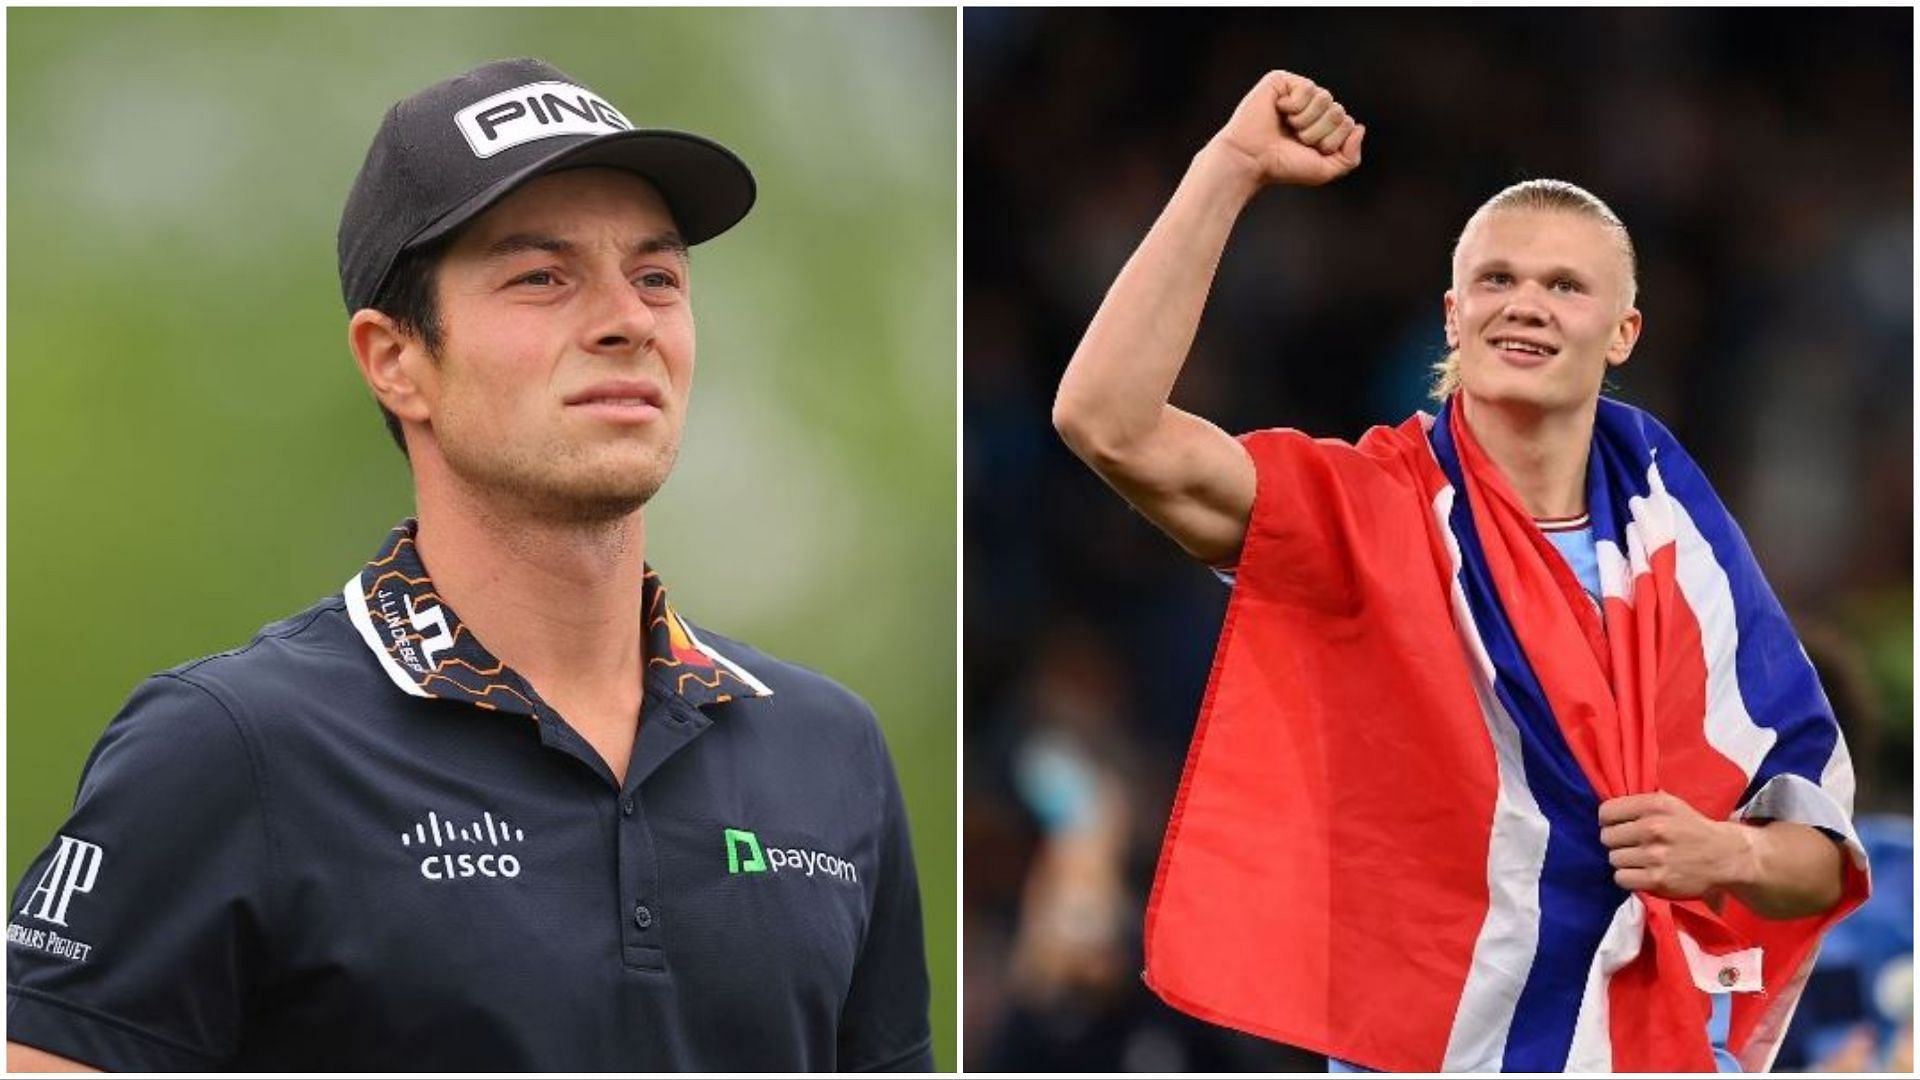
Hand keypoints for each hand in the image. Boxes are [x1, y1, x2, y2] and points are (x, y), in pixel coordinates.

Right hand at [1206, 70, 1365, 188]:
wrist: (1252, 160)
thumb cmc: (1283, 166)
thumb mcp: (1324, 171)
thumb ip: (1350, 158)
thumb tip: (1359, 127)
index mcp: (1322, 125)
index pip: (1347, 124)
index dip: (1331, 141)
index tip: (1307, 150)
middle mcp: (1312, 107)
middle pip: (1338, 111)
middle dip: (1319, 132)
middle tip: (1296, 139)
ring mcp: (1297, 93)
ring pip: (1325, 98)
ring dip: (1306, 120)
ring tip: (1288, 126)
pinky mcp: (1282, 81)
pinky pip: (1307, 87)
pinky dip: (1295, 106)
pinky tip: (1279, 111)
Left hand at [1598, 791, 1753, 899]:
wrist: (1726, 856)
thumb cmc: (1693, 828)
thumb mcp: (1670, 804)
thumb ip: (1640, 804)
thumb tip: (1606, 810)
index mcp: (1654, 806)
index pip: (1606, 812)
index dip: (1609, 821)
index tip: (1618, 826)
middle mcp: (1653, 828)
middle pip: (1607, 837)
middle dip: (1616, 842)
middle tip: (1631, 845)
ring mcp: (1655, 855)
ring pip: (1613, 859)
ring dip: (1624, 861)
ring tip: (1639, 859)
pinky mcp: (1658, 880)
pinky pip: (1622, 878)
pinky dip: (1628, 877)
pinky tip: (1641, 873)